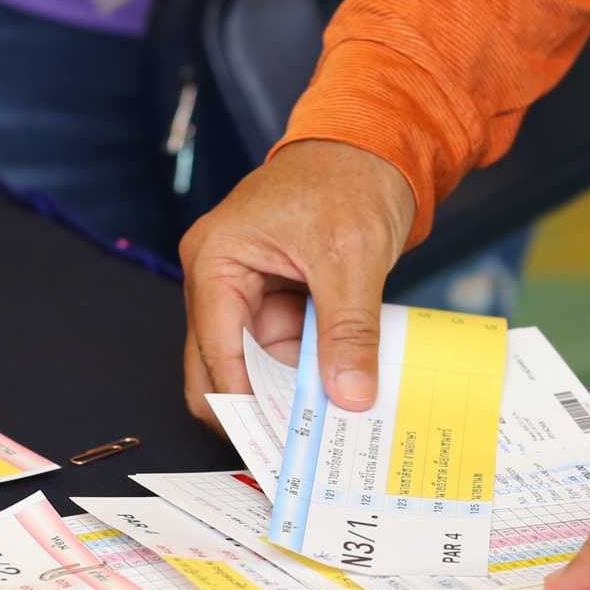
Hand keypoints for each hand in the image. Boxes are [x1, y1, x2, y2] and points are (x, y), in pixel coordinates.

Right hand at [180, 138, 415, 426]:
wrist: (374, 146)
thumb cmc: (349, 180)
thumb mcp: (352, 260)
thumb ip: (347, 332)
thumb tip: (349, 394)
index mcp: (216, 259)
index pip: (215, 351)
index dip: (243, 403)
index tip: (277, 442)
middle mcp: (217, 278)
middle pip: (219, 366)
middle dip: (260, 404)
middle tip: (301, 442)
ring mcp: (243, 291)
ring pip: (254, 364)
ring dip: (290, 388)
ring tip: (331, 417)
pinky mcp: (272, 298)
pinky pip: (282, 350)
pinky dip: (308, 369)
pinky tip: (338, 387)